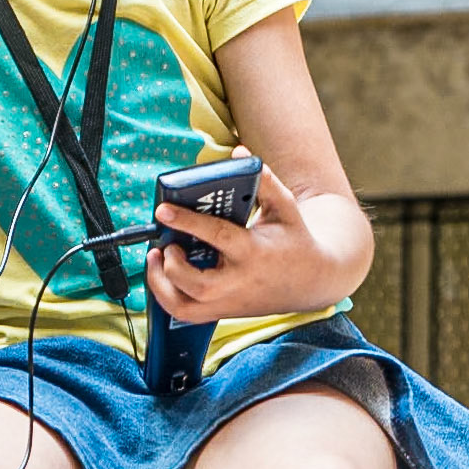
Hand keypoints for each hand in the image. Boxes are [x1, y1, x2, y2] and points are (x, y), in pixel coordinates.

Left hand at [145, 154, 347, 323]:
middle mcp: (238, 282)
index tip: (162, 210)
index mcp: (253, 252)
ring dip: (160, 284)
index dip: (186, 222)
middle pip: (195, 284)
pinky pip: (184, 314)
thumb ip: (264, 180)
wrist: (311, 281)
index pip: (216, 237)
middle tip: (166, 245)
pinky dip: (166, 296)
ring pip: (183, 307)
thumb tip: (239, 154)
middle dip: (171, 265)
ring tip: (157, 258)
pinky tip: (163, 274)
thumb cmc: (294, 240)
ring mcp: (229, 302)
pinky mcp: (222, 313)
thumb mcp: (285, 208)